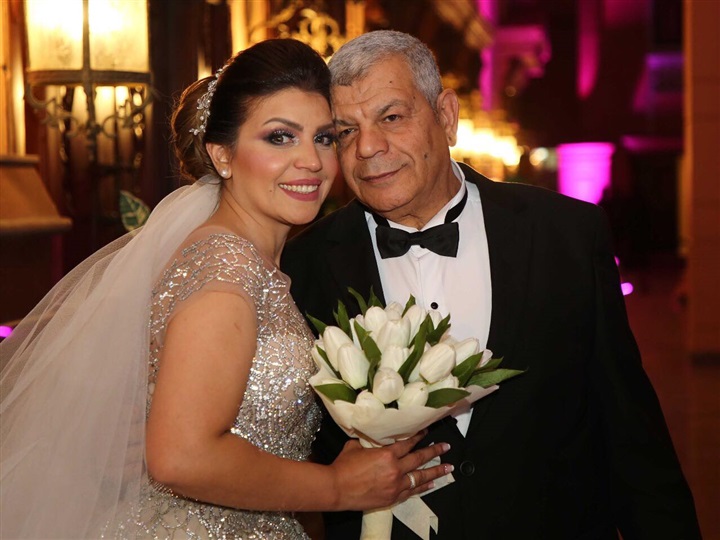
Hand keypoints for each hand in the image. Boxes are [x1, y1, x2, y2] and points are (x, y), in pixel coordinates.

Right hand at [330, 431, 451, 510]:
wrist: (336, 489)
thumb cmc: (343, 466)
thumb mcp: (356, 447)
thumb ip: (369, 443)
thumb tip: (373, 440)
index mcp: (387, 454)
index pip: (408, 443)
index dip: (418, 436)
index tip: (427, 431)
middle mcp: (395, 469)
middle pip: (419, 459)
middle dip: (435, 451)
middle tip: (446, 447)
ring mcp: (395, 485)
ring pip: (420, 477)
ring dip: (435, 472)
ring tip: (448, 467)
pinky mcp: (392, 498)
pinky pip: (412, 491)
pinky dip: (422, 487)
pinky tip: (430, 484)